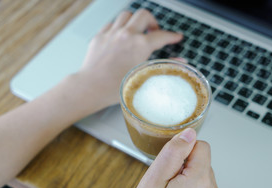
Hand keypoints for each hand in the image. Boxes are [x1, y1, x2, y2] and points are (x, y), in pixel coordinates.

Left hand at [61, 9, 181, 117]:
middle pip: (144, 15)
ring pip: (126, 15)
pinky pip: (112, 23)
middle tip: (154, 31)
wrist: (91, 87)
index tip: (175, 37)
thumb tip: (180, 61)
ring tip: (137, 31)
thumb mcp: (145, 77)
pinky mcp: (99, 36)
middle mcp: (126, 35)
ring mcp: (111, 33)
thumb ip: (165, 65)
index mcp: (140, 45)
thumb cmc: (115, 87)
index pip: (162, 35)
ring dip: (134, 21)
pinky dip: (119, 27)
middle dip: (152, 21)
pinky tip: (120, 37)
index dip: (172, 36)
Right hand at [121, 128, 222, 187]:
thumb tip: (190, 133)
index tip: (169, 166)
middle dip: (183, 165)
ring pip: (202, 172)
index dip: (182, 151)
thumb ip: (174, 152)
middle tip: (165, 183)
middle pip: (202, 159)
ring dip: (186, 176)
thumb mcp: (153, 179)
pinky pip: (202, 186)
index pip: (201, 145)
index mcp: (200, 184)